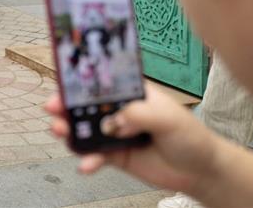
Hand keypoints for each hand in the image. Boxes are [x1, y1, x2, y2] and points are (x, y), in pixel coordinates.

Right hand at [44, 85, 217, 194]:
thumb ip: (139, 114)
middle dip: (64, 104)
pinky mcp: (114, 155)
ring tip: (60, 132)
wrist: (200, 172)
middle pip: (84, 104)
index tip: (62, 81)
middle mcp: (118, 109)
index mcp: (130, 92)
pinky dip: (87, 159)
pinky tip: (87, 164)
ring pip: (83, 128)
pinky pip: (94, 155)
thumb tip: (114, 120)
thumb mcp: (169, 118)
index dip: (79, 79)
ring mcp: (114, 132)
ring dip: (68, 129)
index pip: (101, 80)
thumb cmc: (190, 136)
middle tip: (52, 108)